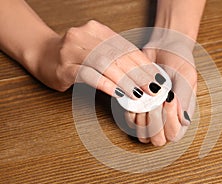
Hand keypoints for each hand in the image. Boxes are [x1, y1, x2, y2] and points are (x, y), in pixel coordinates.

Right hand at [35, 20, 163, 99]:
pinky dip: (105, 84)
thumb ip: (116, 57)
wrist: (41, 54)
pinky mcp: (65, 67)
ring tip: (139, 93)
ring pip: (105, 65)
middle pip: (118, 56)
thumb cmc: (74, 55)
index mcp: (97, 30)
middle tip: (153, 88)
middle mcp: (85, 35)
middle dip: (138, 74)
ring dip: (125, 81)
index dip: (143, 64)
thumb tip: (143, 75)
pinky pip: (88, 75)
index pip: (126, 48)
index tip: (157, 77)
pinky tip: (117, 93)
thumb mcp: (97, 50)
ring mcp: (73, 50)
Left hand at [125, 38, 196, 145]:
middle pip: (158, 140)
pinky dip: (131, 113)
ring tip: (145, 100)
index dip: (170, 123)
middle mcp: (166, 118)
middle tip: (154, 102)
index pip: (174, 134)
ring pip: (143, 135)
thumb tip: (184, 121)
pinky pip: (130, 122)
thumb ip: (185, 98)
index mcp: (181, 114)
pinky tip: (136, 97)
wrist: (164, 47)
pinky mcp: (136, 108)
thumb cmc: (179, 61)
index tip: (168, 99)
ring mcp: (151, 116)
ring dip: (141, 120)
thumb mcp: (186, 76)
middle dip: (154, 124)